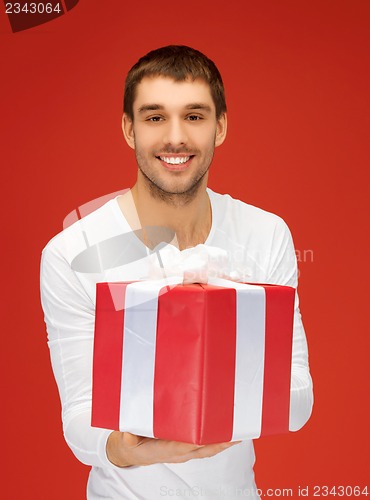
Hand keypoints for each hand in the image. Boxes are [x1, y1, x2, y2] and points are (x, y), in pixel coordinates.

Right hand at [106, 431, 239, 466]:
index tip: (209, 435)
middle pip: (203, 449)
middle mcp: (178, 453)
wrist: (133, 451)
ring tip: (240, 432)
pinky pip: (206, 446)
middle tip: (235, 432)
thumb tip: (127, 434)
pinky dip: (219, 441)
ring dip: (224, 442)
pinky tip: (229, 433)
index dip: (196, 441)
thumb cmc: (131, 441)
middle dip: (219, 442)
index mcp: (164, 449)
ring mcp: (184, 452)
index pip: (183, 445)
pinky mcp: (187, 448)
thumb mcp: (126, 438)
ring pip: (208, 448)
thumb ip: (128, 436)